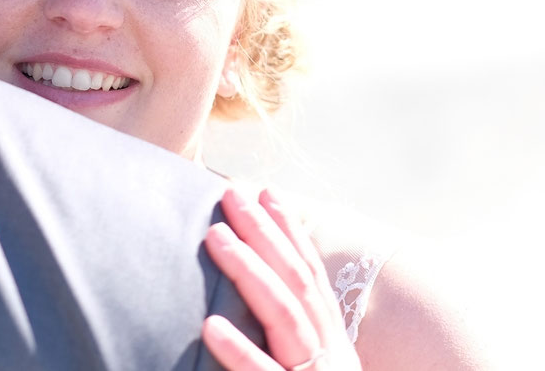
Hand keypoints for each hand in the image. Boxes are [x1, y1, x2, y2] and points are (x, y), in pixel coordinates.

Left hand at [202, 185, 360, 370]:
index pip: (311, 275)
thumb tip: (254, 285)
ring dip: (249, 271)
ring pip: (285, 315)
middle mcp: (331, 353)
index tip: (267, 191)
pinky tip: (211, 325)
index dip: (290, 232)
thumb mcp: (307, 365)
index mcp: (333, 342)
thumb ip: (287, 333)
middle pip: (297, 281)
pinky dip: (241, 350)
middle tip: (231, 193)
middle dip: (264, 232)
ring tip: (214, 236)